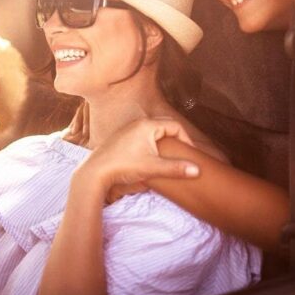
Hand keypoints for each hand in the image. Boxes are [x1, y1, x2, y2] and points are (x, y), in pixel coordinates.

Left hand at [76, 117, 199, 202]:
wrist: (96, 172)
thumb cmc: (124, 166)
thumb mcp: (153, 168)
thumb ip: (176, 168)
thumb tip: (198, 170)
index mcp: (148, 125)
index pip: (175, 126)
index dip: (186, 139)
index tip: (190, 153)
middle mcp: (138, 123)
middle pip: (164, 125)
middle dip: (176, 138)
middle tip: (183, 152)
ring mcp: (128, 129)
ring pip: (152, 130)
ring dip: (163, 140)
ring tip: (169, 155)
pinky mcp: (121, 138)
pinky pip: (142, 135)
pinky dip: (151, 142)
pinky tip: (151, 156)